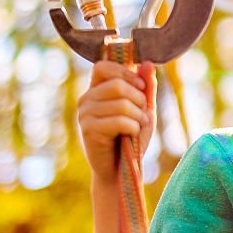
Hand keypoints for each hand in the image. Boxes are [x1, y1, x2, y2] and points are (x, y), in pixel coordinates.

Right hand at [77, 60, 156, 185]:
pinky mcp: (88, 130)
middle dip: (139, 99)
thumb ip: (146, 86)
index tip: (141, 87)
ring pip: (121, 103)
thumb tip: (148, 63)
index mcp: (96, 89)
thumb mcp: (143, 108)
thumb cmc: (132, 137)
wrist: (122, 169)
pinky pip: (119, 120)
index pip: (102, 66)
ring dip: (138, 115)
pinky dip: (133, 127)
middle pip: (117, 85)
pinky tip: (132, 134)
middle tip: (143, 113)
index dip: (125, 72)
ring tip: (140, 125)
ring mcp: (84, 114)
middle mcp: (86, 99)